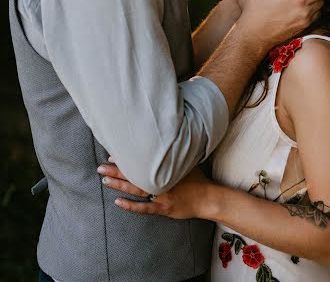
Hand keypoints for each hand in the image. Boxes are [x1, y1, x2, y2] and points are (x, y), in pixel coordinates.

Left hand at [97, 159, 212, 219]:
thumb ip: (173, 155)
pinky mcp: (162, 208)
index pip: (141, 161)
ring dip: (119, 185)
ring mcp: (161, 196)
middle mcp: (161, 180)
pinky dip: (130, 205)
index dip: (126, 159)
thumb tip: (163, 142)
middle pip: (135, 174)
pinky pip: (143, 208)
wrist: (208, 198)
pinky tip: (118, 202)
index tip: (113, 155)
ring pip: (136, 189)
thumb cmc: (197, 179)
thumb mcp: (186, 162)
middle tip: (100, 167)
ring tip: (104, 180)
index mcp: (165, 167)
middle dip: (116, 170)